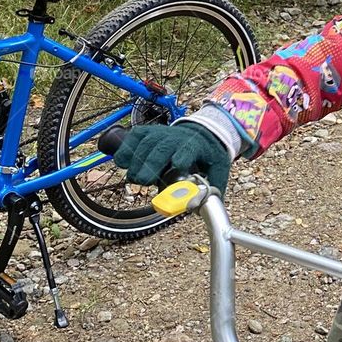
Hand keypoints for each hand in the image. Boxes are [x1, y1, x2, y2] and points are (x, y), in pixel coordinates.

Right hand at [112, 123, 231, 192]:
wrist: (200, 133)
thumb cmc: (206, 155)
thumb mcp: (218, 169)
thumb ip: (214, 188)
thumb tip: (200, 209)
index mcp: (197, 145)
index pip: (190, 148)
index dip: (183, 155)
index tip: (178, 164)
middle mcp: (178, 137)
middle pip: (164, 146)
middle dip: (152, 163)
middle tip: (143, 181)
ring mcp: (162, 132)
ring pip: (147, 141)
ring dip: (137, 160)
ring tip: (133, 178)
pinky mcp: (148, 132)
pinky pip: (134, 136)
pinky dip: (126, 148)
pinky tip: (122, 162)